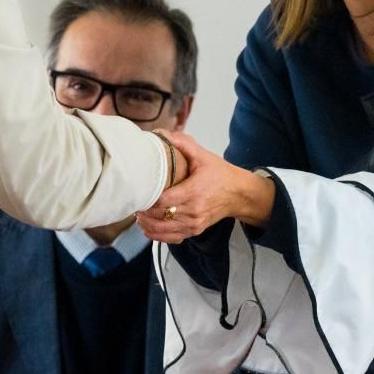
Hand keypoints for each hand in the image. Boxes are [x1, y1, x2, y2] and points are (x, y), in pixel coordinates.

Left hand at [137, 131, 275, 244]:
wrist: (238, 194)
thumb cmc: (220, 174)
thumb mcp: (204, 156)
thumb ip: (184, 144)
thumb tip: (163, 135)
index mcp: (194, 191)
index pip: (163, 201)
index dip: (147, 198)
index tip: (138, 191)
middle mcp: (193, 211)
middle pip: (160, 216)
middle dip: (144, 211)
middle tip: (134, 201)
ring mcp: (194, 224)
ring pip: (163, 230)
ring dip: (147, 224)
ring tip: (138, 215)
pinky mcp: (195, 231)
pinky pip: (172, 238)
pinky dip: (157, 235)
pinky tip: (148, 227)